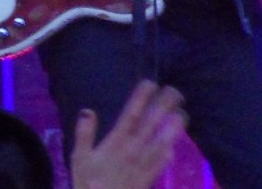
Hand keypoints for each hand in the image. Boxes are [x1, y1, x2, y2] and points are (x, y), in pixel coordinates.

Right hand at [70, 80, 186, 188]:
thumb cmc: (87, 183)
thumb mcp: (78, 158)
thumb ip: (84, 134)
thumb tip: (88, 110)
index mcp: (115, 143)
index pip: (131, 115)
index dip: (141, 98)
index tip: (150, 83)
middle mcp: (132, 151)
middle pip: (150, 125)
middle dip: (163, 107)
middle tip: (175, 91)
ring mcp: (142, 166)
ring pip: (161, 143)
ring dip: (173, 128)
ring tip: (183, 114)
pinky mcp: (147, 180)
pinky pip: (160, 165)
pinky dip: (168, 154)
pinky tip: (174, 147)